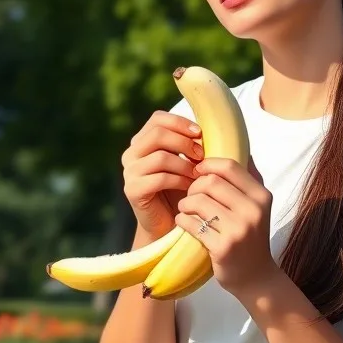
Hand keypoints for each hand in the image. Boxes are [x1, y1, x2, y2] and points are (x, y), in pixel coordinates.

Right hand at [121, 111, 203, 239]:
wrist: (168, 223)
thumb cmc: (180, 189)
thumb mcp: (186, 162)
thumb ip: (191, 143)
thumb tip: (213, 127)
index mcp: (142, 142)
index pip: (157, 119)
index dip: (180, 122)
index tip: (200, 133)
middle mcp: (131, 154)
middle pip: (158, 134)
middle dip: (184, 143)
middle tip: (202, 156)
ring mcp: (129, 172)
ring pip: (160, 157)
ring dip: (185, 164)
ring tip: (198, 174)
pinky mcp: (133, 190)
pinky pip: (160, 178)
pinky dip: (179, 180)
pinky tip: (190, 187)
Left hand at [175, 156, 278, 298]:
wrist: (256, 277)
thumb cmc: (251, 236)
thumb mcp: (257, 205)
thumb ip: (248, 177)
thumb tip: (237, 143)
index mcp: (261, 196)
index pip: (229, 166)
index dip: (208, 165)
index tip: (198, 172)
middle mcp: (253, 211)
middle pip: (210, 182)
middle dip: (194, 186)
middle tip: (190, 196)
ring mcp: (238, 230)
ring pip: (198, 201)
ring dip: (185, 204)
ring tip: (186, 210)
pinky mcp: (223, 247)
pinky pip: (191, 223)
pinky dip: (183, 220)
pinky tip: (185, 223)